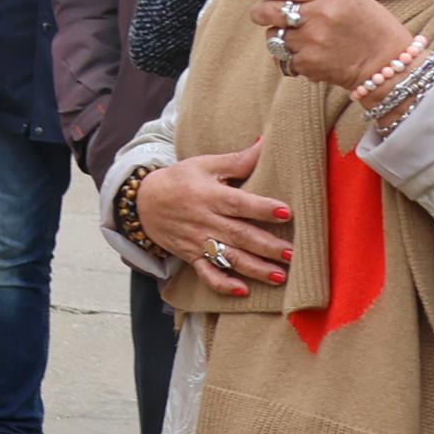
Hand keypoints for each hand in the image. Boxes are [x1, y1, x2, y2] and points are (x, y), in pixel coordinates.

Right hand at [133, 146, 292, 297]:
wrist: (142, 202)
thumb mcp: (204, 165)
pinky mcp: (190, 256)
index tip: (285, 212)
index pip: (238, 203)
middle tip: (292, 253)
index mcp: (209, 196)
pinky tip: (242, 290)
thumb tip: (266, 143)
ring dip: (254, 268)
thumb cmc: (179, 180)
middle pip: (239, 235)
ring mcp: (197, 241)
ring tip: (279, 275)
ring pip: (228, 257)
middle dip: (267, 246)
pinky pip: (206, 273)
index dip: (261, 207)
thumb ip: (237, 160)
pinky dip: (222, 284)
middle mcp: (204, 221)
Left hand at [248, 0, 411, 91]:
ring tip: (298, 37)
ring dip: (278, 36)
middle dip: (261, 11)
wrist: (390, 67)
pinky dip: (288, 57)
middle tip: (265, 12)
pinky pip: (282, 58)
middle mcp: (320, 15)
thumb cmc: (372, 28)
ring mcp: (312, 41)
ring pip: (272, 35)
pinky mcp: (308, 64)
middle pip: (267, 10)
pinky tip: (306, 54)